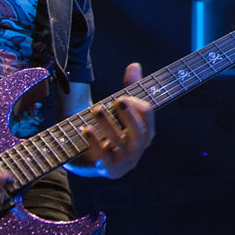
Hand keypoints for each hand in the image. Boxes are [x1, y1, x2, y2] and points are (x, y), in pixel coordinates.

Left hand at [70, 62, 155, 178]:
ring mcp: (123, 161)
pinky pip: (103, 156)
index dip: (136, 104)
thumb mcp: (119, 109)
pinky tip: (86, 129)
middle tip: (116, 100)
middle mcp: (138, 149)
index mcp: (145, 132)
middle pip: (139, 132)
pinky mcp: (107, 169)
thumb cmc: (108, 130)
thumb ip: (129, 87)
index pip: (148, 115)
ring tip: (96, 109)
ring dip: (108, 124)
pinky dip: (95, 141)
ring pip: (120, 143)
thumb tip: (134, 65)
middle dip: (128, 115)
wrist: (89, 159)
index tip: (122, 96)